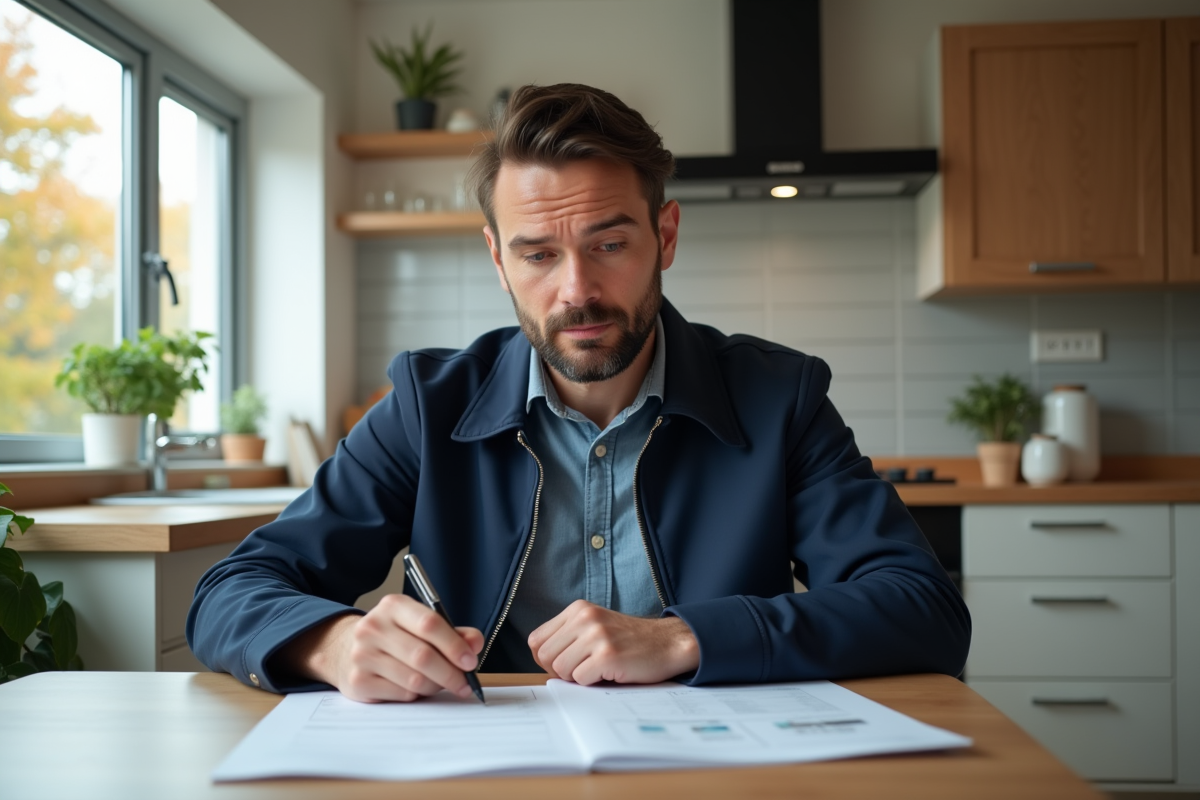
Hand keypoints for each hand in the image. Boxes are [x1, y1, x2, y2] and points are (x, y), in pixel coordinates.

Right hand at [281, 594, 482, 702]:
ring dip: (435, 686)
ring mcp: (362, 655)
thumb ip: (451, 633)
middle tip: (464, 683)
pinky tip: (416, 687)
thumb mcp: (419, 624)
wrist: (345, 649)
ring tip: (440, 683)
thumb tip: (474, 644)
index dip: (454, 645)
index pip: (430, 624)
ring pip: (414, 679)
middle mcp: (374, 627)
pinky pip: (401, 694)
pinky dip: (416, 694)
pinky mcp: (358, 681)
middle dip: (450, 673)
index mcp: (393, 606)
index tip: (470, 661)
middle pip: (423, 656)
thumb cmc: (393, 636)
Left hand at [528, 600, 698, 684]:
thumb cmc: (629, 641)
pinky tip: (610, 673)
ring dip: (577, 677)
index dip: (545, 658)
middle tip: (583, 670)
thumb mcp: (594, 626)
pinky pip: (580, 680)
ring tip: (599, 669)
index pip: (536, 640)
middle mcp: (585, 618)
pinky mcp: (607, 655)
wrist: (668, 643)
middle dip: (560, 670)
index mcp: (577, 609)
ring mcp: (596, 635)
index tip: (565, 663)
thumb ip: (568, 636)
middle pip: (545, 656)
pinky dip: (592, 683)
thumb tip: (539, 659)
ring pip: (561, 669)